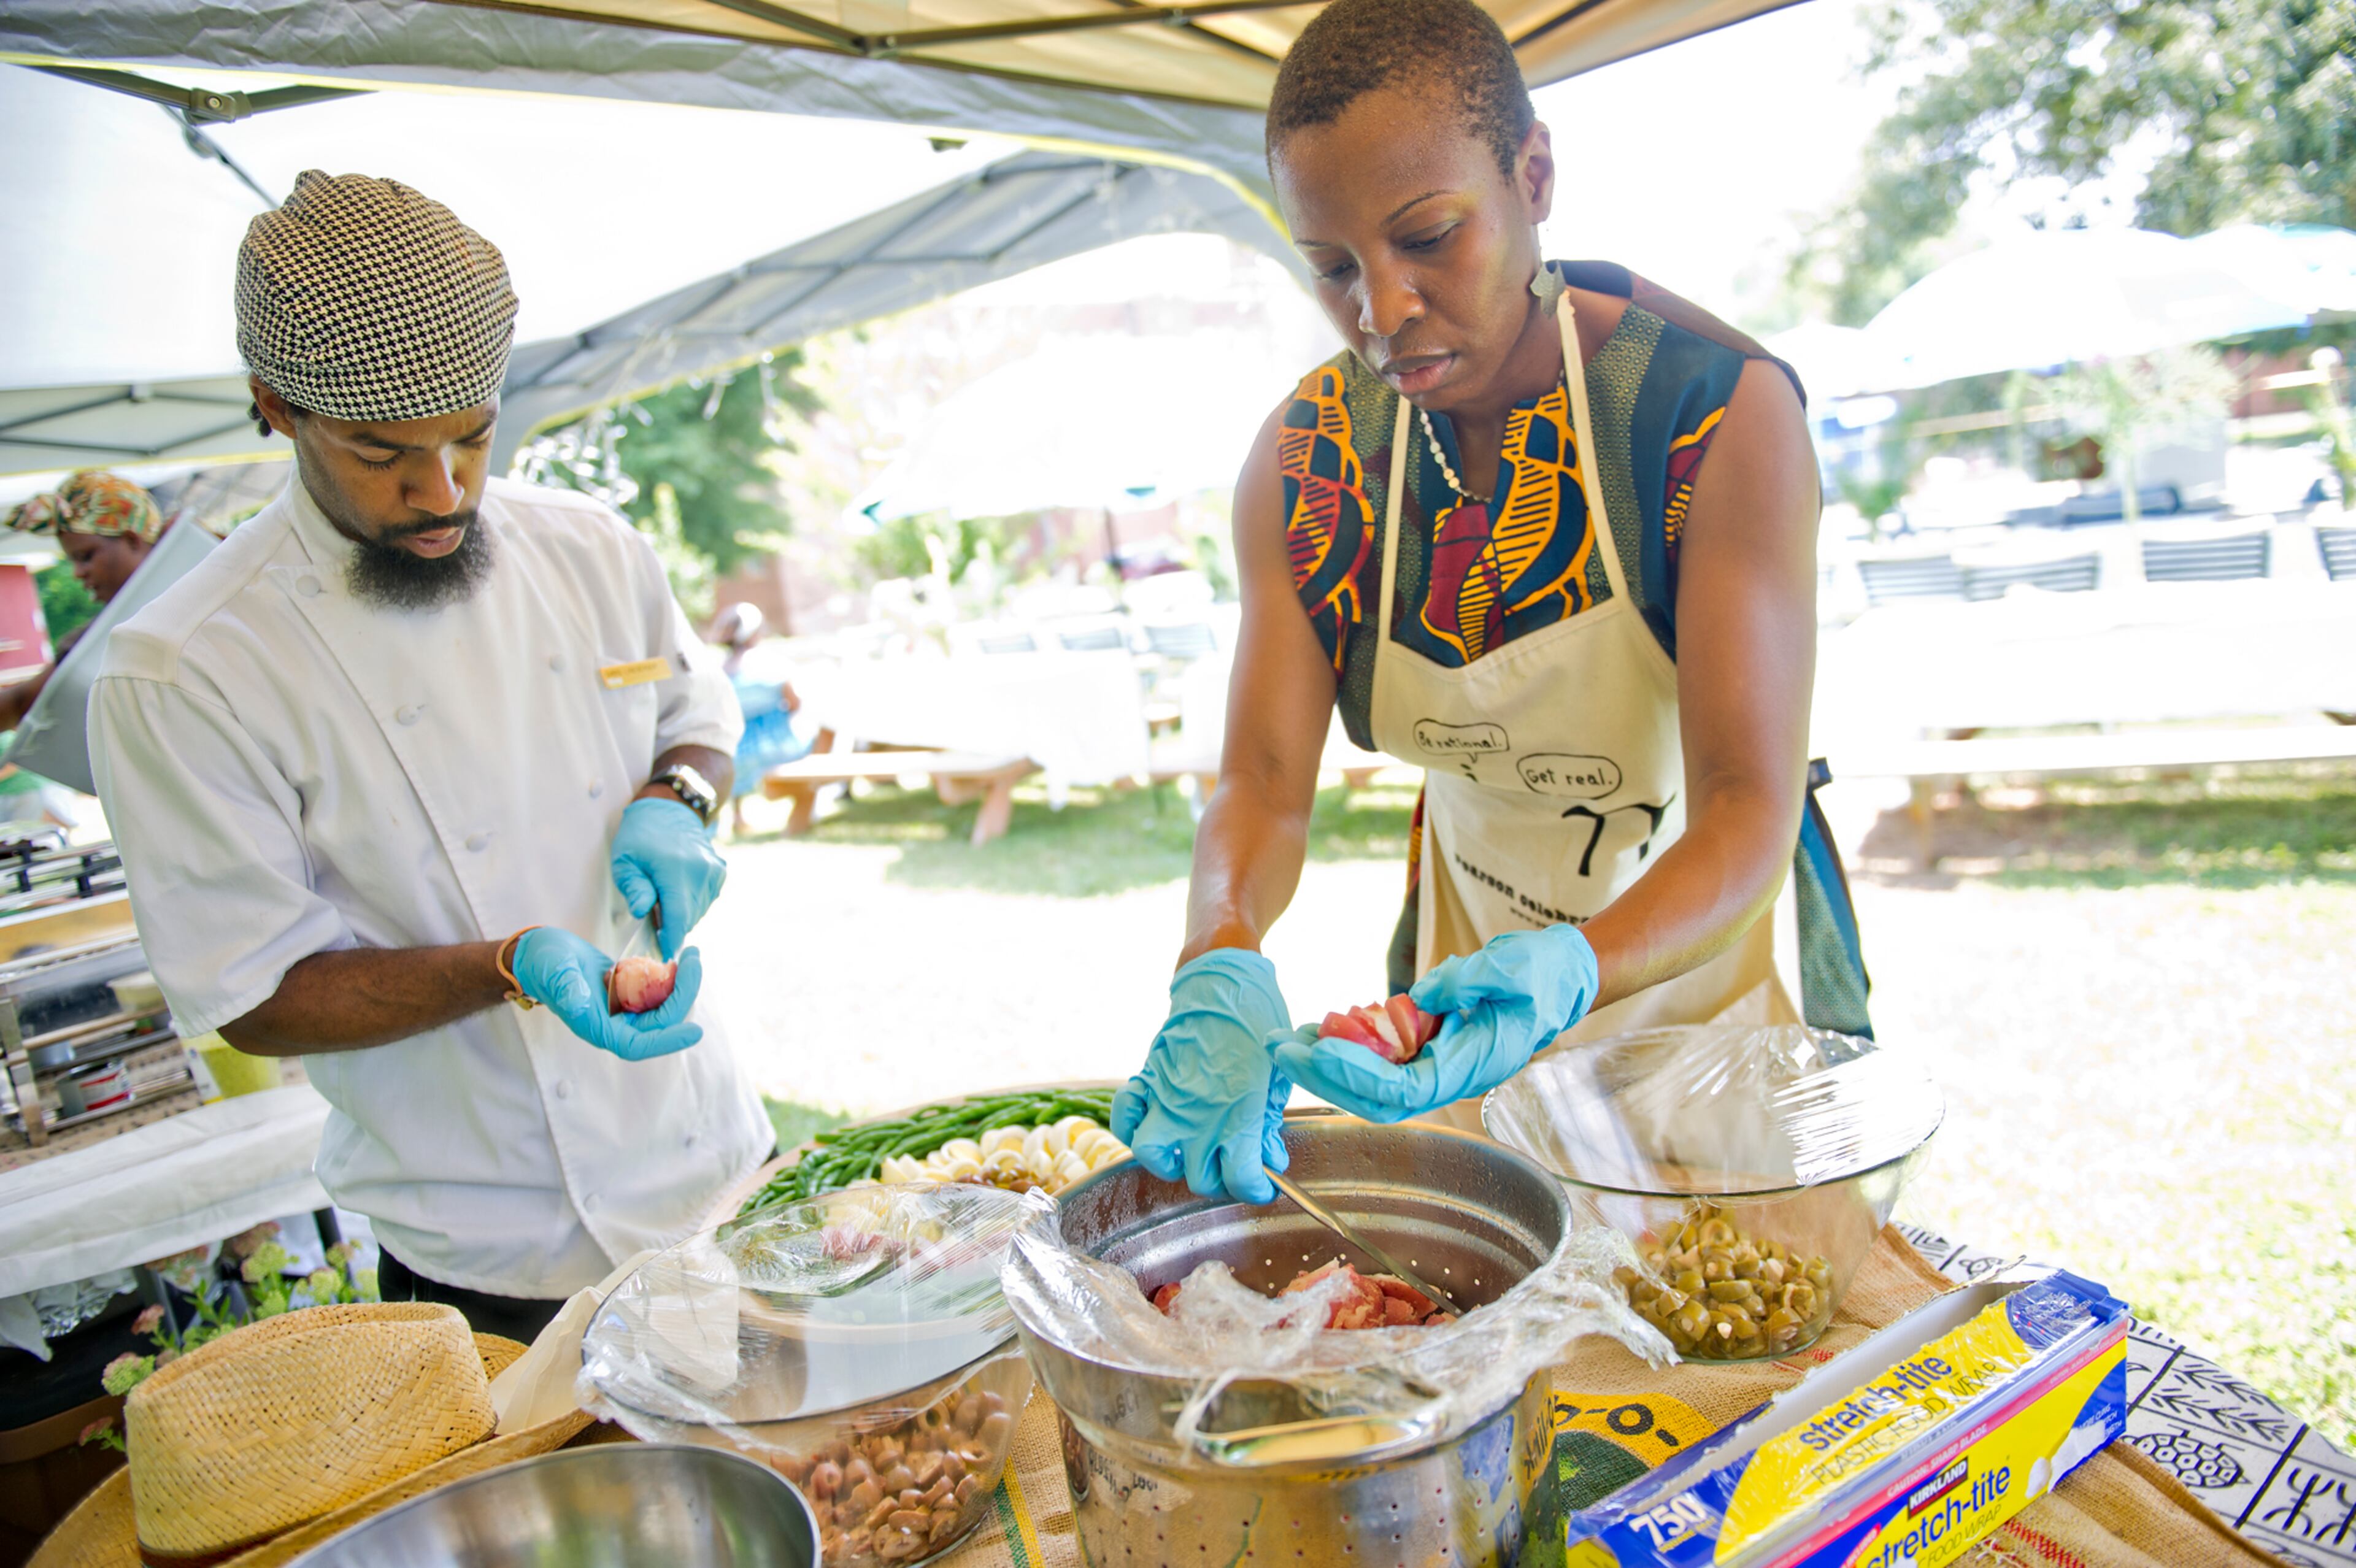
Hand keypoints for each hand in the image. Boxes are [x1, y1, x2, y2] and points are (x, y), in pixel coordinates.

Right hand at [511, 927, 704, 1060]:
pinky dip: (668, 977)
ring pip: (662, 1005)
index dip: (668, 1041)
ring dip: (680, 984)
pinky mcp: (626, 993)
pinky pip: (656, 991)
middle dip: (683, 993)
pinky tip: (676, 958)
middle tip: (694, 959)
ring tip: (691, 955)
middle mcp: (613, 1023)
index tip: (695, 1031)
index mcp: (598, 1028)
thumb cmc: (542, 965)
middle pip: (660, 1021)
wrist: (538, 954)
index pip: (640, 1044)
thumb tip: (580, 1005)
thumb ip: (567, 988)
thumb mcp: (554, 971)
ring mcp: (621, 1009)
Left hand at [611, 797, 724, 958]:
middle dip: (671, 925)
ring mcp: (714, 872)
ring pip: (699, 911)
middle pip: (689, 917)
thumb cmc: (640, 836)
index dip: (671, 940)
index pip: (679, 917)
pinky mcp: (720, 872)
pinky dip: (691, 902)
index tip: (664, 956)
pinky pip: (706, 900)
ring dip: (682, 913)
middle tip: (652, 917)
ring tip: (664, 898)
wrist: (670, 808)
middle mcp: (701, 872)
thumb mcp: (625, 860)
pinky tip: (678, 889)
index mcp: (676, 870)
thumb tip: (642, 912)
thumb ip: (634, 887)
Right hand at [1111, 950, 1292, 1203]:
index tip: (1262, 1183)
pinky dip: (1131, 1127)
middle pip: (1201, 1179)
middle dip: (1220, 1178)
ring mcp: (1167, 1097)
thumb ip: (1268, 1123)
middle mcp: (1199, 1113)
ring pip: (1154, 1158)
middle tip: (1232, 1162)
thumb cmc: (1259, 1022)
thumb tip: (1270, 1159)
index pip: (1241, 1180)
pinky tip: (1151, 1124)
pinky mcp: (1147, 1078)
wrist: (1223, 977)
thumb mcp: (1277, 1075)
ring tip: (1188, 1153)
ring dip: (1172, 1164)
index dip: (1255, 1189)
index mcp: (1238, 1114)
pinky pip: (1124, 1117)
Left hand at [1272, 925, 1597, 1122]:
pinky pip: (1378, 1066)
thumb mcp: (1512, 968)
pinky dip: (1345, 1053)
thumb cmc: (1540, 975)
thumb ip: (1467, 981)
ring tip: (1286, 1041)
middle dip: (1325, 1077)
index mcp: (1472, 1066)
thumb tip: (1420, 996)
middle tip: (1281, 1047)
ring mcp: (1437, 1069)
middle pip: (1377, 1099)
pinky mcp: (1427, 1054)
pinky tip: (1314, 1032)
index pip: (1404, 1089)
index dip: (1359, 1075)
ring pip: (1372, 1088)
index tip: (1319, 1048)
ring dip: (1326, 1068)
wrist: (1559, 980)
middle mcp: (1450, 1078)